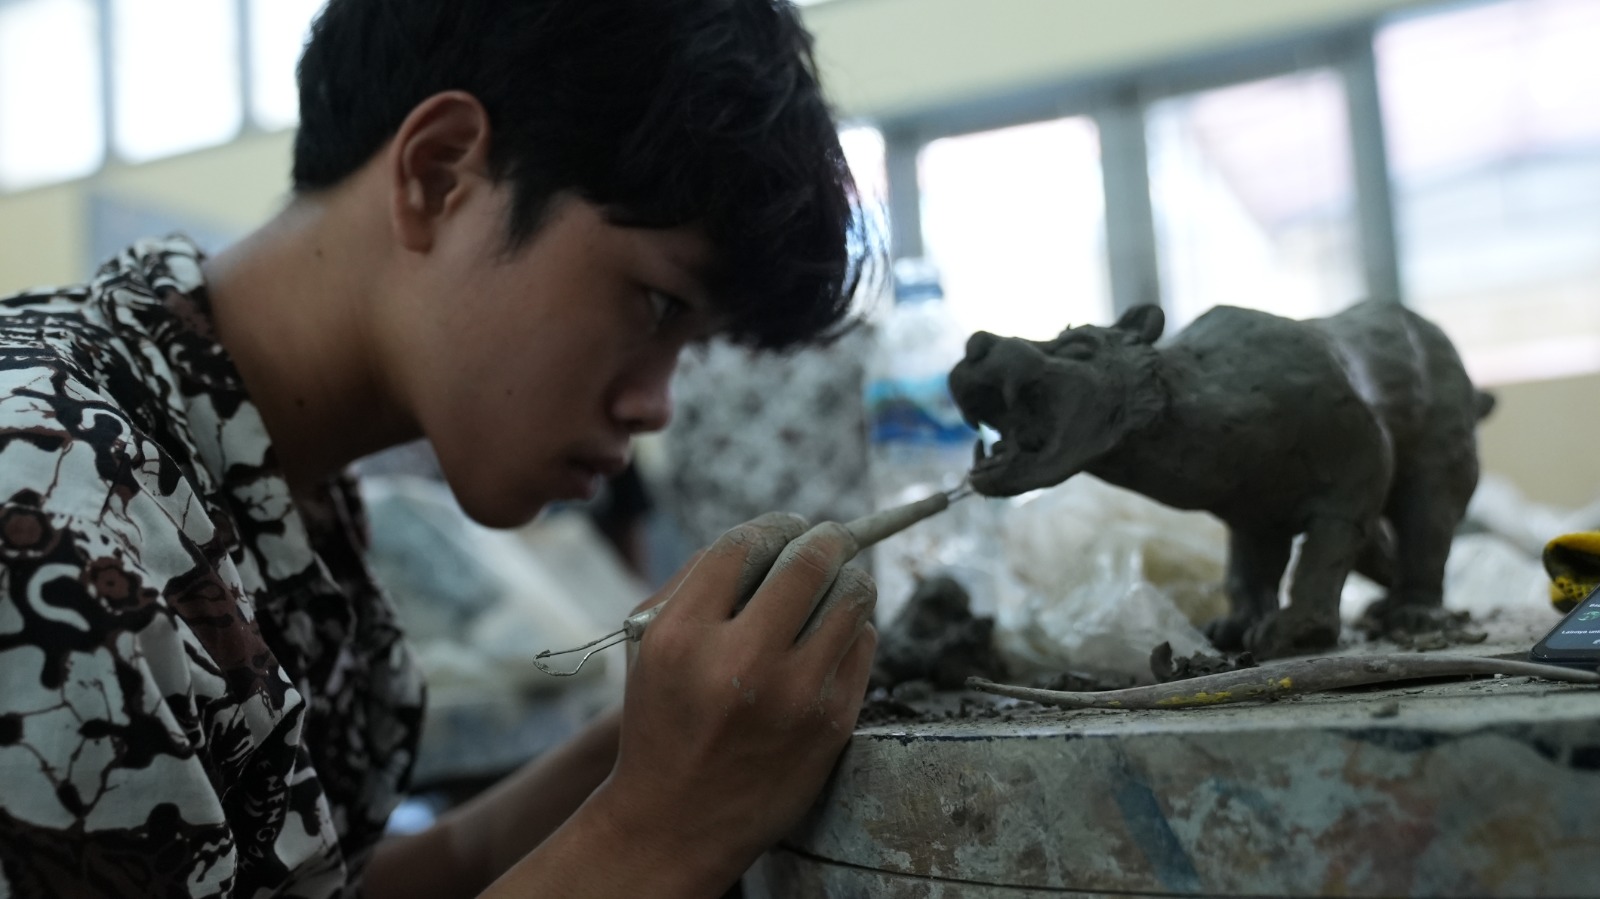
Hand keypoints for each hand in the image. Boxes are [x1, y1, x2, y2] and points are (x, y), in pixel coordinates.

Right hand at [591, 512, 877, 888]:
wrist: (677, 820)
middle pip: (811, 559)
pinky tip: (828, 641)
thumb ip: (700, 581)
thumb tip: (776, 533)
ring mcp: (794, 695)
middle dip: (827, 537)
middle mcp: (740, 662)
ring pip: (853, 594)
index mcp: (682, 636)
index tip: (789, 526)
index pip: (745, 543)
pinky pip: (865, 640)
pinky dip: (852, 628)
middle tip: (828, 538)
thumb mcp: (651, 645)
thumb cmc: (664, 717)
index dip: (776, 524)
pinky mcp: (833, 722)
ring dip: (847, 579)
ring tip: (830, 589)